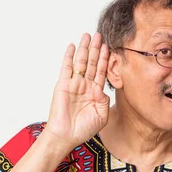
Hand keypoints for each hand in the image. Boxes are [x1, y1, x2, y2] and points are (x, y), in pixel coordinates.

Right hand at [44, 33, 109, 147]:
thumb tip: (100, 87)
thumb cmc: (83, 129)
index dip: (105, 59)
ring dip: (84, 49)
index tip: (109, 47)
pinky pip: (66, 68)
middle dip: (96, 49)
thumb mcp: (101, 116)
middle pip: (91, 63)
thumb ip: (104, 101)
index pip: (101, 72)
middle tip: (99, 35)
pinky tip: (73, 46)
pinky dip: (69, 57)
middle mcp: (85, 86)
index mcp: (95, 93)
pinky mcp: (63, 85)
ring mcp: (74, 84)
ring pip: (80, 62)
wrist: (66, 136)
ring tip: (88, 36)